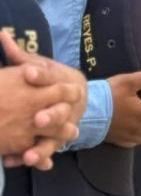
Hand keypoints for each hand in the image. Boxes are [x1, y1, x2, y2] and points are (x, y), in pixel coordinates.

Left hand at [0, 34, 87, 168]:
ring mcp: (64, 124)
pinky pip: (46, 151)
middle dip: (51, 115)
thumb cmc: (53, 80)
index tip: (28, 73)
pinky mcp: (57, 140)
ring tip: (28, 155)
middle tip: (38, 119)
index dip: (40, 75)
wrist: (79, 96)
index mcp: (60, 81)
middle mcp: (65, 104)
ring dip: (43, 147)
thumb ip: (20, 56)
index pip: (50, 75)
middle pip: (60, 110)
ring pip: (56, 137)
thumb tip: (2, 34)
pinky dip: (35, 158)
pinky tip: (20, 161)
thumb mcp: (39, 65)